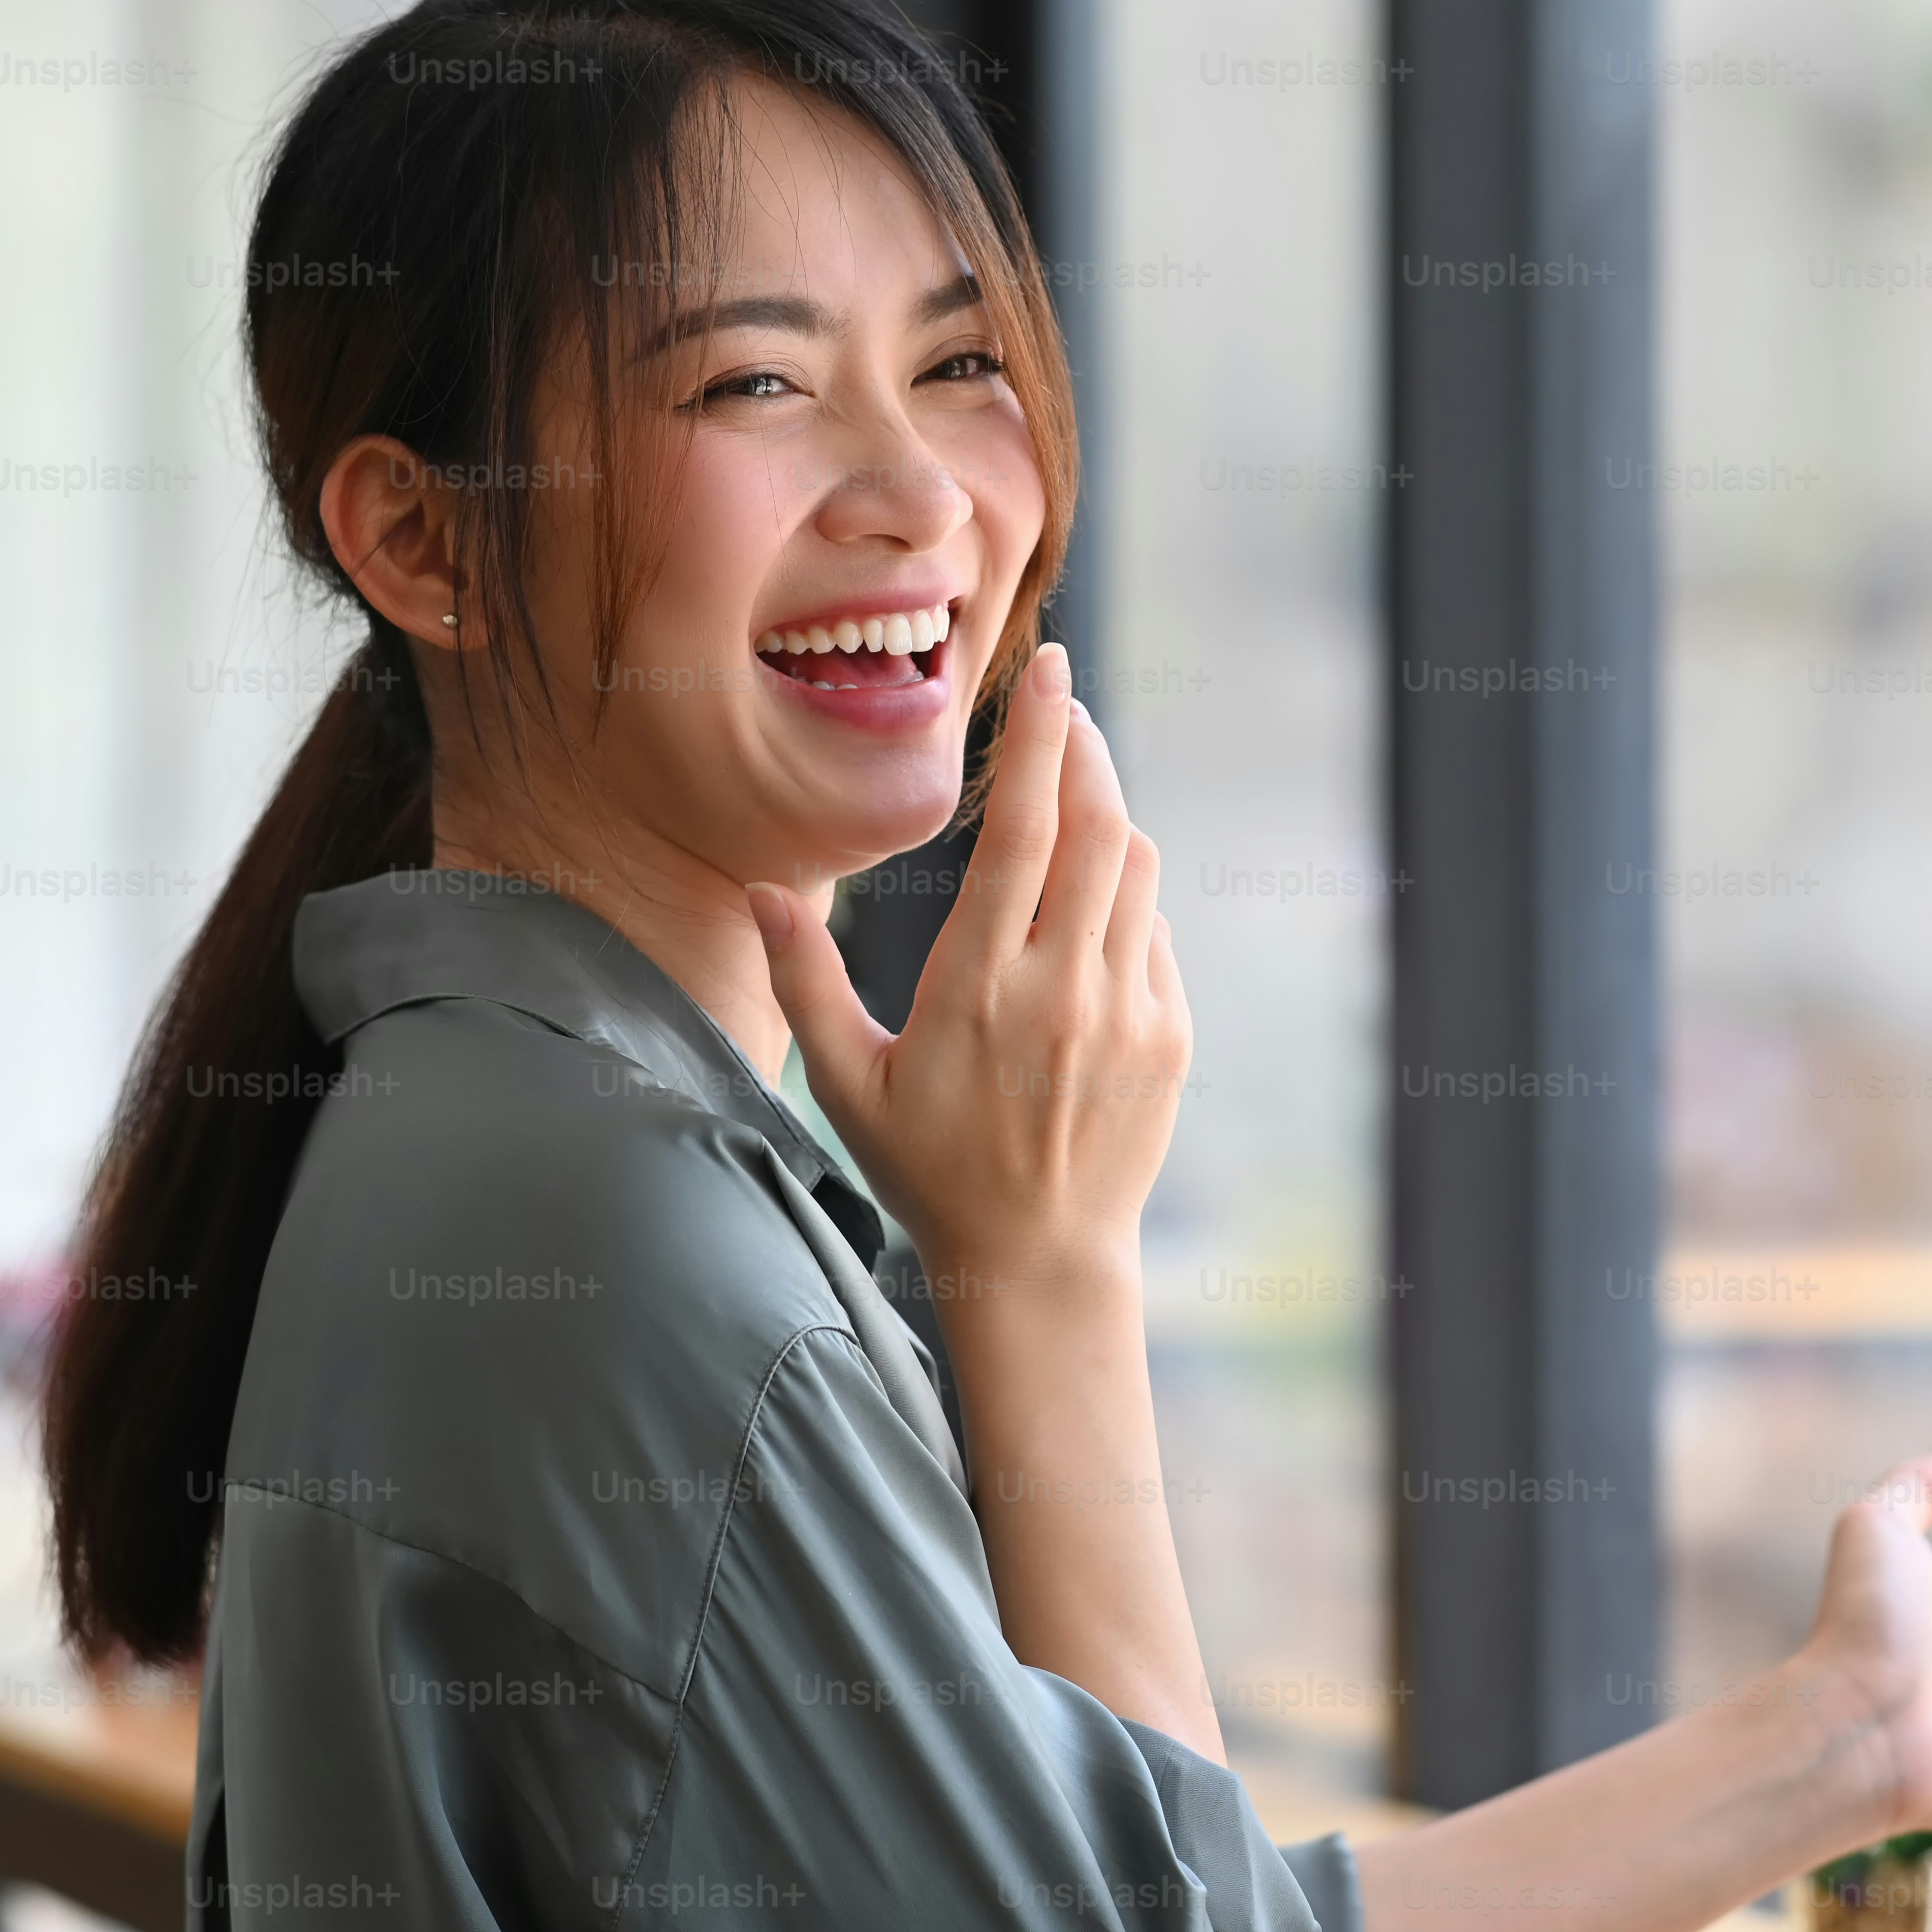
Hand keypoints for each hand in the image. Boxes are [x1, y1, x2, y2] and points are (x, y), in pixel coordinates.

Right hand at [748, 641, 1188, 1295]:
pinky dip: (1128, 899)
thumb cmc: (929, 1170)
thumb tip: (762, 892)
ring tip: (1073, 795)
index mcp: (980, 988)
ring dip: (1109, 818)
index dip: (1041, 738)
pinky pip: (1155, 934)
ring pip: (1137, 871)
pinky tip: (1091, 905)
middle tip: (1064, 708)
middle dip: (1083, 752)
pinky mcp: (1169, 1035)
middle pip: (1098, 828)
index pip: (1026, 830)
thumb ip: (805, 982)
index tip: (1049, 672)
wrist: (1038, 1260)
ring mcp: (1128, 1011)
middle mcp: (1064, 989)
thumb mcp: (845, 1084)